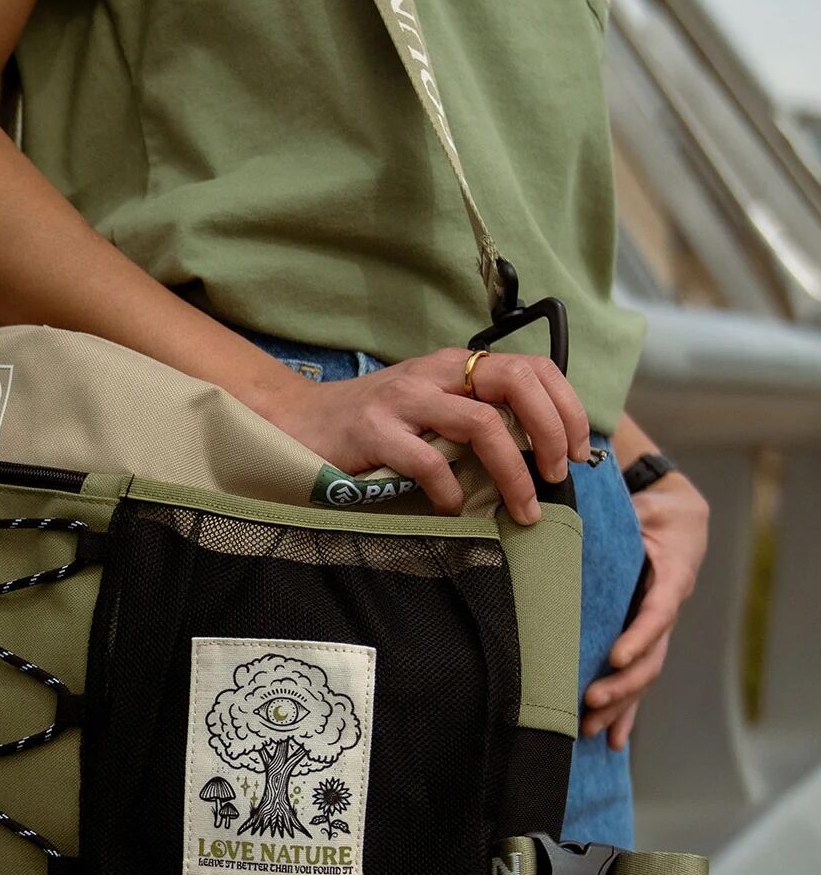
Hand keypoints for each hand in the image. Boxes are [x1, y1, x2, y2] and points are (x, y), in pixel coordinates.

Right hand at [260, 348, 591, 523]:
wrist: (299, 422)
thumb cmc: (373, 425)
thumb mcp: (430, 408)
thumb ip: (474, 417)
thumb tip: (536, 455)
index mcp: (456, 365)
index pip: (532, 368)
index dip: (565, 407)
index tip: (577, 450)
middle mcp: (435, 373)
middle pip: (516, 384)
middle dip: (550, 430)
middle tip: (557, 475)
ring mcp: (404, 400)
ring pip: (482, 425)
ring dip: (513, 472)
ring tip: (522, 508)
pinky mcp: (374, 431)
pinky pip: (429, 462)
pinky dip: (450, 491)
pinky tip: (452, 508)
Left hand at [583, 470, 709, 749]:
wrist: (676, 518)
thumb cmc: (652, 510)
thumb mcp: (641, 506)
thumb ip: (621, 515)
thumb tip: (573, 515)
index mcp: (670, 577)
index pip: (657, 613)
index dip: (639, 637)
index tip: (615, 657)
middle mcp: (666, 610)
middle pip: (650, 657)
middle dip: (622, 684)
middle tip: (590, 702)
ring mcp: (656, 630)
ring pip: (643, 675)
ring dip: (620, 706)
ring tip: (591, 731)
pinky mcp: (644, 641)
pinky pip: (637, 680)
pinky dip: (627, 712)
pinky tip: (613, 742)